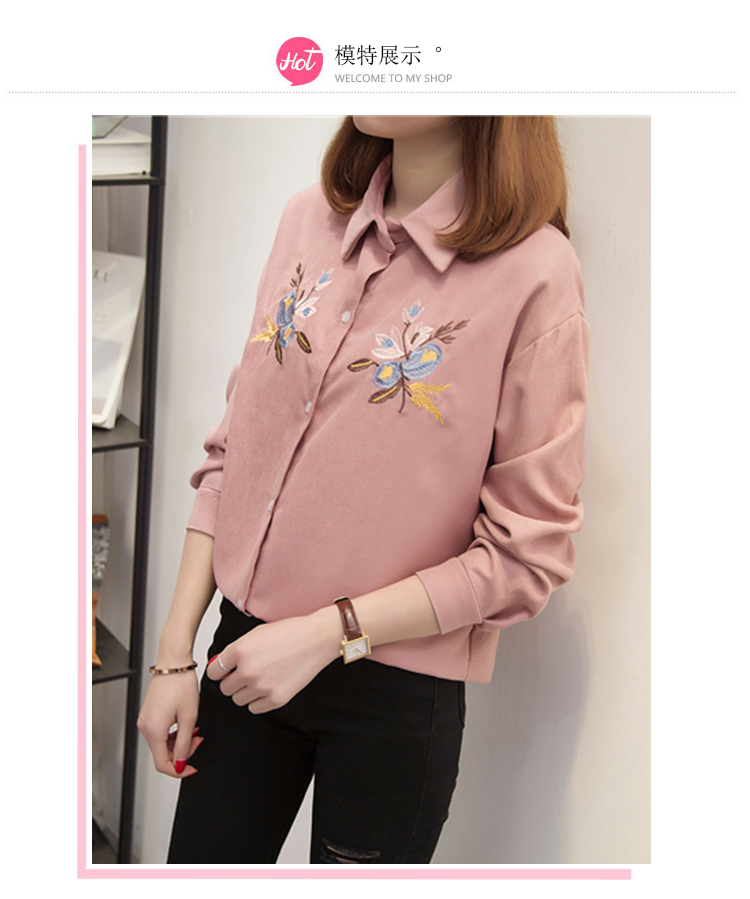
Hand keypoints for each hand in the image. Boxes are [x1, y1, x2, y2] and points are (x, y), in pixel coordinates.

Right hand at [137, 670, 202, 777]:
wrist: (174, 663)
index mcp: (154, 730)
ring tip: (194, 730)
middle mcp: (145, 727)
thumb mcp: (189, 718)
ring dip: (179, 743)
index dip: (179, 770)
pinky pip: (160, 733)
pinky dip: (173, 734)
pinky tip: (185, 725)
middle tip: (198, 739)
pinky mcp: (148, 714)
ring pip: (161, 744)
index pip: (162, 764)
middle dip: (182, 752)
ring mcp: (145, 720)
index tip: (192, 768)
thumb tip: (179, 764)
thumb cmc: (181, 684)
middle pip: (162, 754)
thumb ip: (184, 744)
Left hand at [206, 609, 340, 713]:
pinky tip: (268, 686)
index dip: (219, 671)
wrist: (316, 639)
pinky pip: (254, 708)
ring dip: (245, 691)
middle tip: (246, 673)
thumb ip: (235, 651)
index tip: (225, 671)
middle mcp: (247, 671)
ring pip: (238, 699)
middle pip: (225, 688)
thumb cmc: (289, 633)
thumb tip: (220, 667)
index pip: (213, 672)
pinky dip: (258, 700)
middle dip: (233, 681)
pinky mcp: (276, 699)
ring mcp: (262, 687)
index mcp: (239, 651)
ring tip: (260, 678)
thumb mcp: (255, 634)